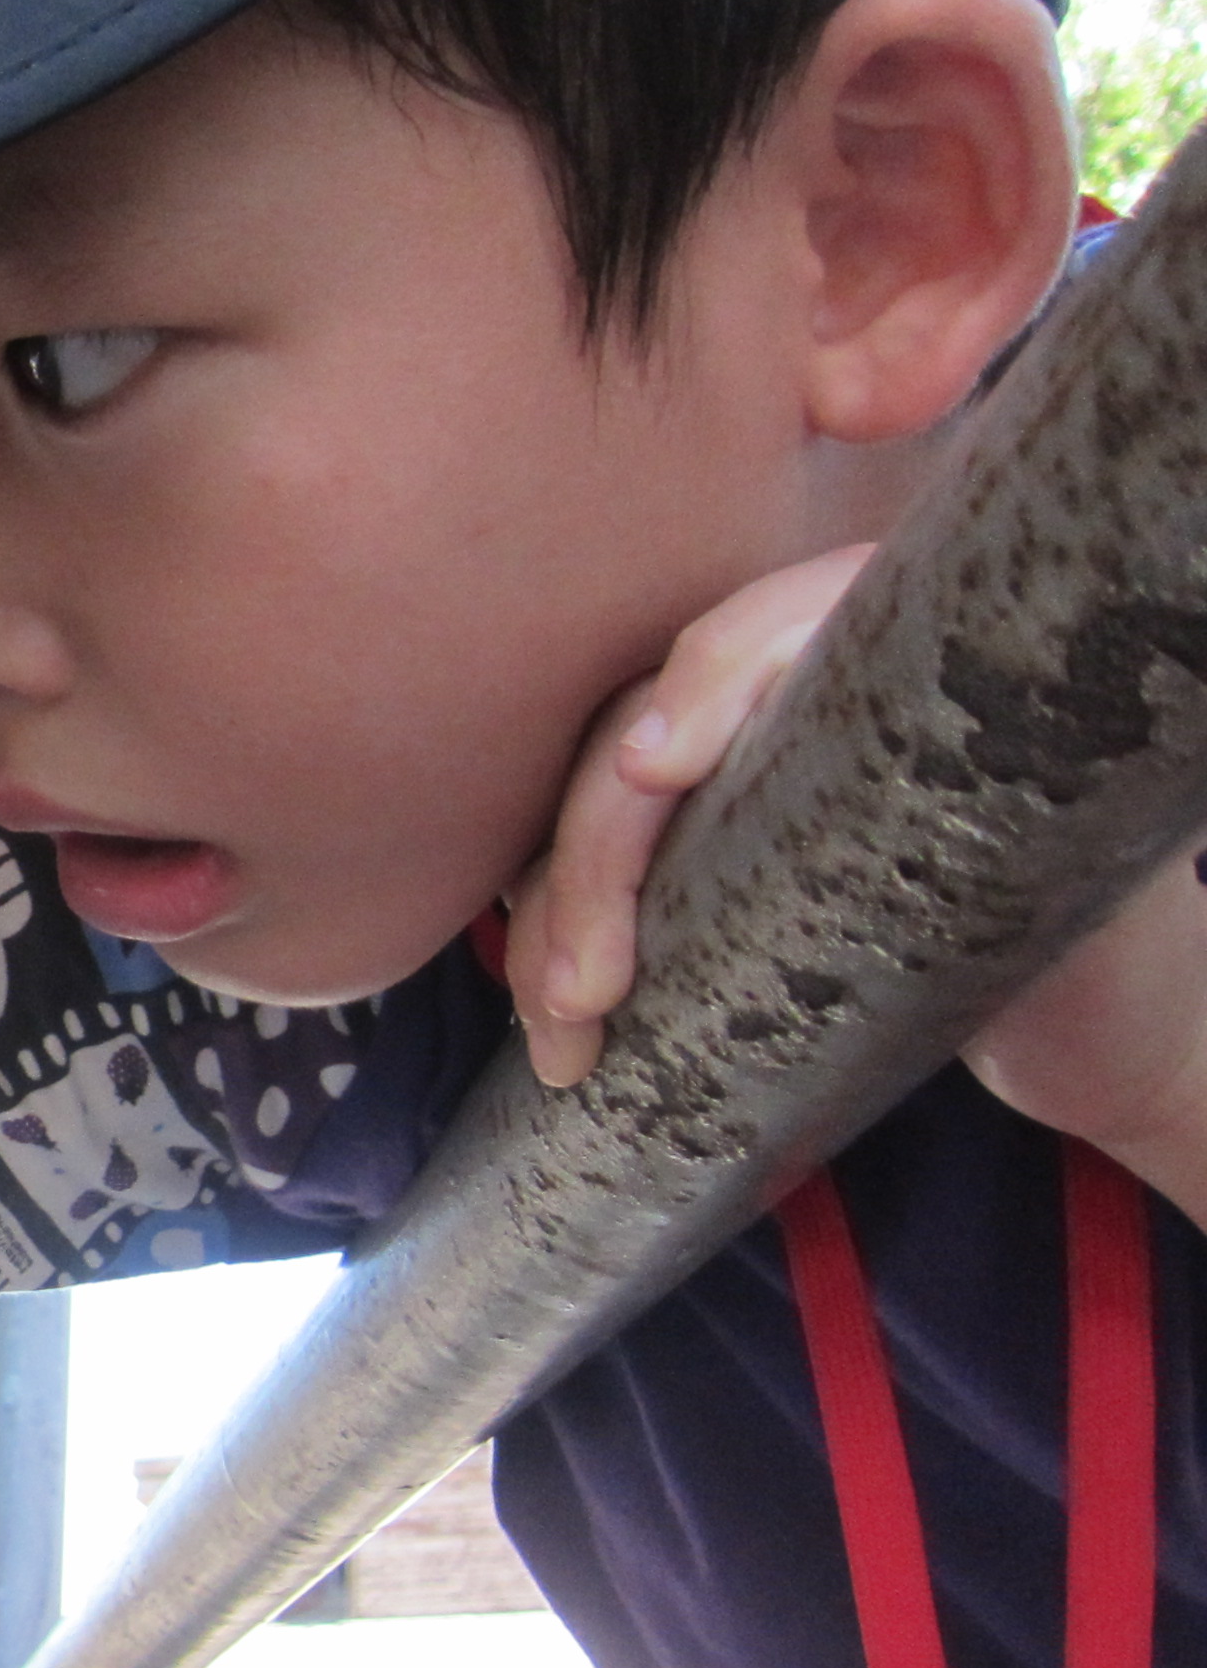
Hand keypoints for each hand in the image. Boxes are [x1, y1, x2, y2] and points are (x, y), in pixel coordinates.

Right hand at [506, 546, 1206, 1182]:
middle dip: (599, 854)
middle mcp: (813, 681)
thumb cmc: (1116, 971)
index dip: (711, 684)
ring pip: (602, 799)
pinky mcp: (705, 837)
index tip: (657, 771)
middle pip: (654, 723)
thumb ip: (1029, 844)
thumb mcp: (1098, 905)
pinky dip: (557, 934)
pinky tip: (552, 1021)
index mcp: (921, 652)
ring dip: (556, 910)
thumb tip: (943, 778)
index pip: (787, 625)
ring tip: (563, 1038)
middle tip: (587, 989)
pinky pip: (601, 859)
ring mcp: (743, 758)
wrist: (1094, 1042)